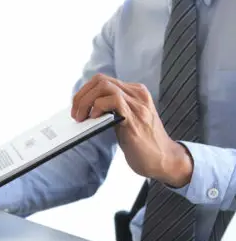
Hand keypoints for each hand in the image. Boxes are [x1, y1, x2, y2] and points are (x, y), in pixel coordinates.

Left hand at [71, 74, 192, 186]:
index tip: (76, 107)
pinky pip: (113, 101)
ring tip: (81, 118)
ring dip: (85, 101)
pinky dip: (97, 107)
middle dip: (81, 96)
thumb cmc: (142, 144)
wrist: (164, 159)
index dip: (84, 92)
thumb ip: (113, 110)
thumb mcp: (127, 120)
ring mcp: (138, 105)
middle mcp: (137, 94)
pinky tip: (93, 119)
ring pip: (104, 87)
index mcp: (135, 93)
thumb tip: (86, 109)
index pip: (103, 80)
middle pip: (101, 81)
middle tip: (75, 114)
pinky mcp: (135, 118)